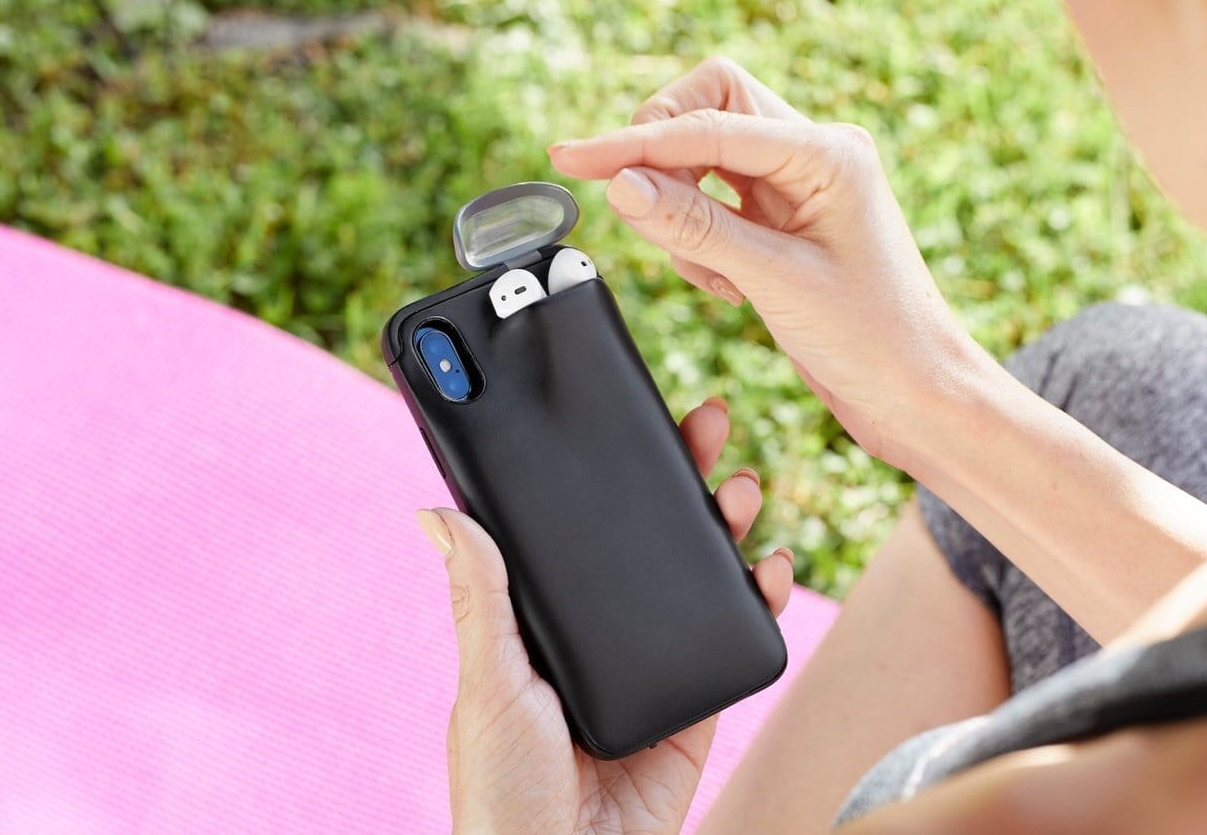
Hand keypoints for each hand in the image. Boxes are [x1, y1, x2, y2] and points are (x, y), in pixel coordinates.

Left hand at [416, 398, 794, 834]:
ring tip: (739, 486)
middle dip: (681, 477)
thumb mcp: (487, 686)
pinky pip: (737, 635)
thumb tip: (437, 511)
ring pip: (700, 574)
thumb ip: (480, 601)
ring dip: (726, 523)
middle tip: (704, 424)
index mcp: (543, 619)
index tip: (628, 415)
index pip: (578, 527)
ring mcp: (653, 662)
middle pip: (648, 536)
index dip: (605, 471)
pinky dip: (762, 596)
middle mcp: (601, 631)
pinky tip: (770, 566)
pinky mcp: (697, 700)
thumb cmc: (502, 791)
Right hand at [548, 57, 988, 469]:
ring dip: (682, 208)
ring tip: (715, 275)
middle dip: (664, 152)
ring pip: (705, 156)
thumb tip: (622, 182)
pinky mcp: (783, 223)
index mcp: (827, 153)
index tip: (572, 158)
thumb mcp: (775, 283)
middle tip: (646, 212)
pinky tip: (728, 286)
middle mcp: (814, 156)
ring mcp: (798, 188)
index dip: (633, 141)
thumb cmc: (875, 341)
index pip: (708, 122)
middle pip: (707, 107)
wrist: (918, 396)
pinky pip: (714, 202)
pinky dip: (699, 239)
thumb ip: (694, 228)